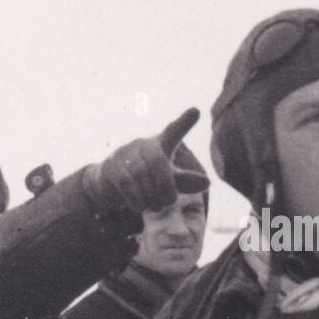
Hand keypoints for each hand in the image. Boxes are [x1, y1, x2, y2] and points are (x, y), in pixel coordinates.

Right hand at [90, 107, 206, 215]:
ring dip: (152, 196)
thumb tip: (207, 182)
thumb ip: (186, 182)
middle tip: (169, 202)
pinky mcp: (111, 167)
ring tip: (156, 206)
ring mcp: (125, 153)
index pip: (173, 132)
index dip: (184, 123)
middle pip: (158, 162)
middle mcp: (143, 144)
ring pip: (141, 175)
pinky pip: (127, 184)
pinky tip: (142, 207)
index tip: (196, 111)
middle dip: (166, 187)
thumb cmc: (146, 180)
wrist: (111, 184)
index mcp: (161, 144)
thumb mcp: (168, 181)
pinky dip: (138, 199)